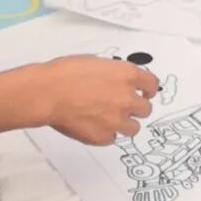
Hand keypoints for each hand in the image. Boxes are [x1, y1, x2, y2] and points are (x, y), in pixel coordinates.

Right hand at [36, 54, 159, 142]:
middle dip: (135, 108)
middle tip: (122, 106)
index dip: (148, 89)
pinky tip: (93, 125)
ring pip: (133, 128)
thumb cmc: (65, 73)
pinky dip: (106, 133)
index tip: (145, 92)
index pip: (152, 84)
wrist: (48, 93)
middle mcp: (127, 98)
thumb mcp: (96, 62)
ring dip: (124, 123)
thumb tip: (117, 82)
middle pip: (146, 109)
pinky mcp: (104, 137)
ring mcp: (117, 120)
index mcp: (126, 75)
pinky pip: (113, 138)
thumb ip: (114, 74)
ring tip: (108, 119)